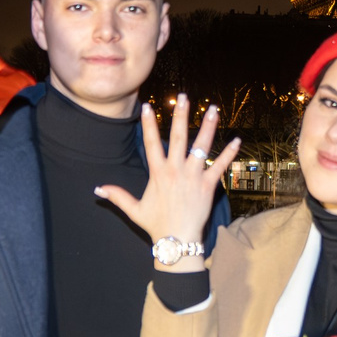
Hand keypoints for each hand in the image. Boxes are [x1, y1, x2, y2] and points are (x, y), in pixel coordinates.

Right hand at [96, 94, 239, 265]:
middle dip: (181, 115)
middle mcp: (176, 170)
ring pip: (201, 146)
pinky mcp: (208, 185)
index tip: (149, 106)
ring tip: (213, 109)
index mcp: (158, 173)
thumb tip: (97, 189)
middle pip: (178, 137)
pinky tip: (238, 140)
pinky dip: (230, 153)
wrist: (178, 240)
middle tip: (184, 97)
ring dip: (208, 127)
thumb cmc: (157, 225)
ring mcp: (193, 176)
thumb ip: (117, 196)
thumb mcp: (134, 210)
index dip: (149, 124)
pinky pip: (220, 166)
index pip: (151, 143)